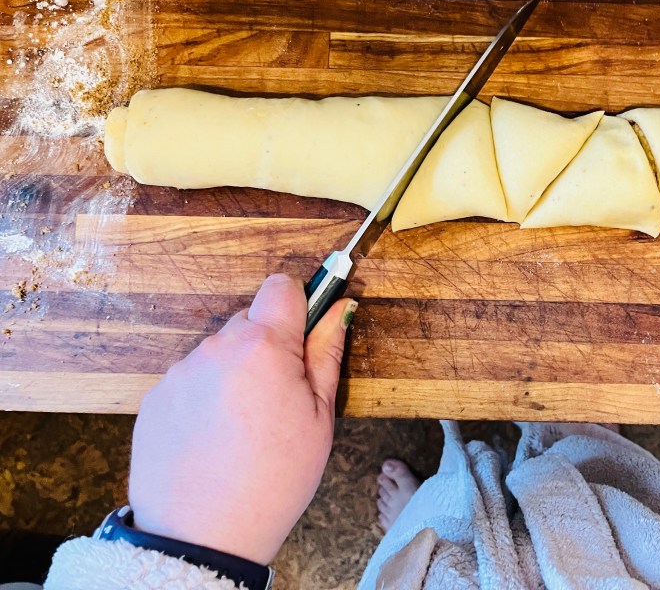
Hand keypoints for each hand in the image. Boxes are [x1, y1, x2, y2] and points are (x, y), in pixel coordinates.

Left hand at [128, 274, 356, 564]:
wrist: (202, 536)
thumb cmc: (273, 480)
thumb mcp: (319, 418)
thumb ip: (327, 354)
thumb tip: (340, 310)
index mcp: (263, 348)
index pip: (280, 287)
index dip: (297, 306)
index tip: (302, 333)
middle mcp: (216, 349)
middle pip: (249, 320)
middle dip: (266, 346)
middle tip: (278, 397)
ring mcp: (180, 372)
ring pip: (218, 352)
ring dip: (234, 372)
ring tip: (242, 426)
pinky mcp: (155, 397)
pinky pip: (190, 379)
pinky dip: (205, 397)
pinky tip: (214, 437)